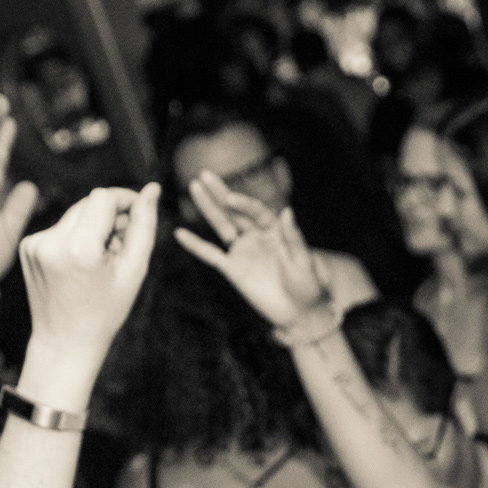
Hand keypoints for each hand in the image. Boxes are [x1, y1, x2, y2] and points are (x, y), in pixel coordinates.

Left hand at [18, 184, 159, 365]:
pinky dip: (74, 237)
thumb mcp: (134, 271)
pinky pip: (59, 227)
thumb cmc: (105, 311)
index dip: (125, 199)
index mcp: (79, 249)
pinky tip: (80, 264)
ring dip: (92, 226)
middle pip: (88, 202)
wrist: (65, 342)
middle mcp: (51, 241)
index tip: (138, 212)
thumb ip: (144, 227)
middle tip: (122, 244)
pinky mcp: (26, 246)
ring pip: (74, 213)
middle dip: (110, 216)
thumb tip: (151, 190)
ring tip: (101, 259)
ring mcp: (34, 243)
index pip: (103, 197)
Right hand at [174, 169, 333, 330]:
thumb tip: (287, 211)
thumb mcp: (304, 261)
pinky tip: (180, 234)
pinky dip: (195, 245)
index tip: (229, 197)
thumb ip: (293, 237)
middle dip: (220, 192)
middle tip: (204, 174)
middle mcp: (256, 236)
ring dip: (208, 208)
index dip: (243, 203)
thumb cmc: (307, 286)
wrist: (298, 313)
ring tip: (193, 187)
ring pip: (221, 225)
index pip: (256, 211)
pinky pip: (210, 254)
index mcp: (275, 230)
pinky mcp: (232, 269)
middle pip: (235, 211)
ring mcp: (243, 251)